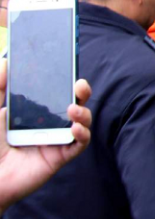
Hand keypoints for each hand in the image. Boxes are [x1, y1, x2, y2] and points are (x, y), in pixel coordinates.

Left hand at [0, 60, 91, 213]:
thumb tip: (6, 62)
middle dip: (82, 91)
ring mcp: (57, 140)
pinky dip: (83, 134)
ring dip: (83, 112)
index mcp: (35, 110)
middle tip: (79, 84)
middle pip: (75, 102)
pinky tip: (75, 127)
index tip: (69, 66)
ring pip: (82, 121)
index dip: (66, 78)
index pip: (57, 90)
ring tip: (72, 108)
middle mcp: (49, 123)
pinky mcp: (60, 157)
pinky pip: (79, 144)